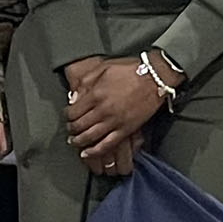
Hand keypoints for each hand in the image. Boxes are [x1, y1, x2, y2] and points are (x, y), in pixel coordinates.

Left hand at [63, 53, 171, 171]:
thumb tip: (74, 97)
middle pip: (79, 126)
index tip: (68, 116)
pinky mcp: (126, 129)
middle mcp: (103, 110)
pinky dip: (95, 151)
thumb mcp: (104, 68)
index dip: (67, 116)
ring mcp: (114, 121)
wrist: (155, 77)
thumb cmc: (131, 70)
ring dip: (79, 141)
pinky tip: (88, 153)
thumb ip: (85, 82)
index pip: (73, 112)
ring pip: (90, 137)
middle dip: (71, 129)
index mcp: (95, 94)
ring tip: (75, 142)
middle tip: (69, 129)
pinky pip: (107, 145)